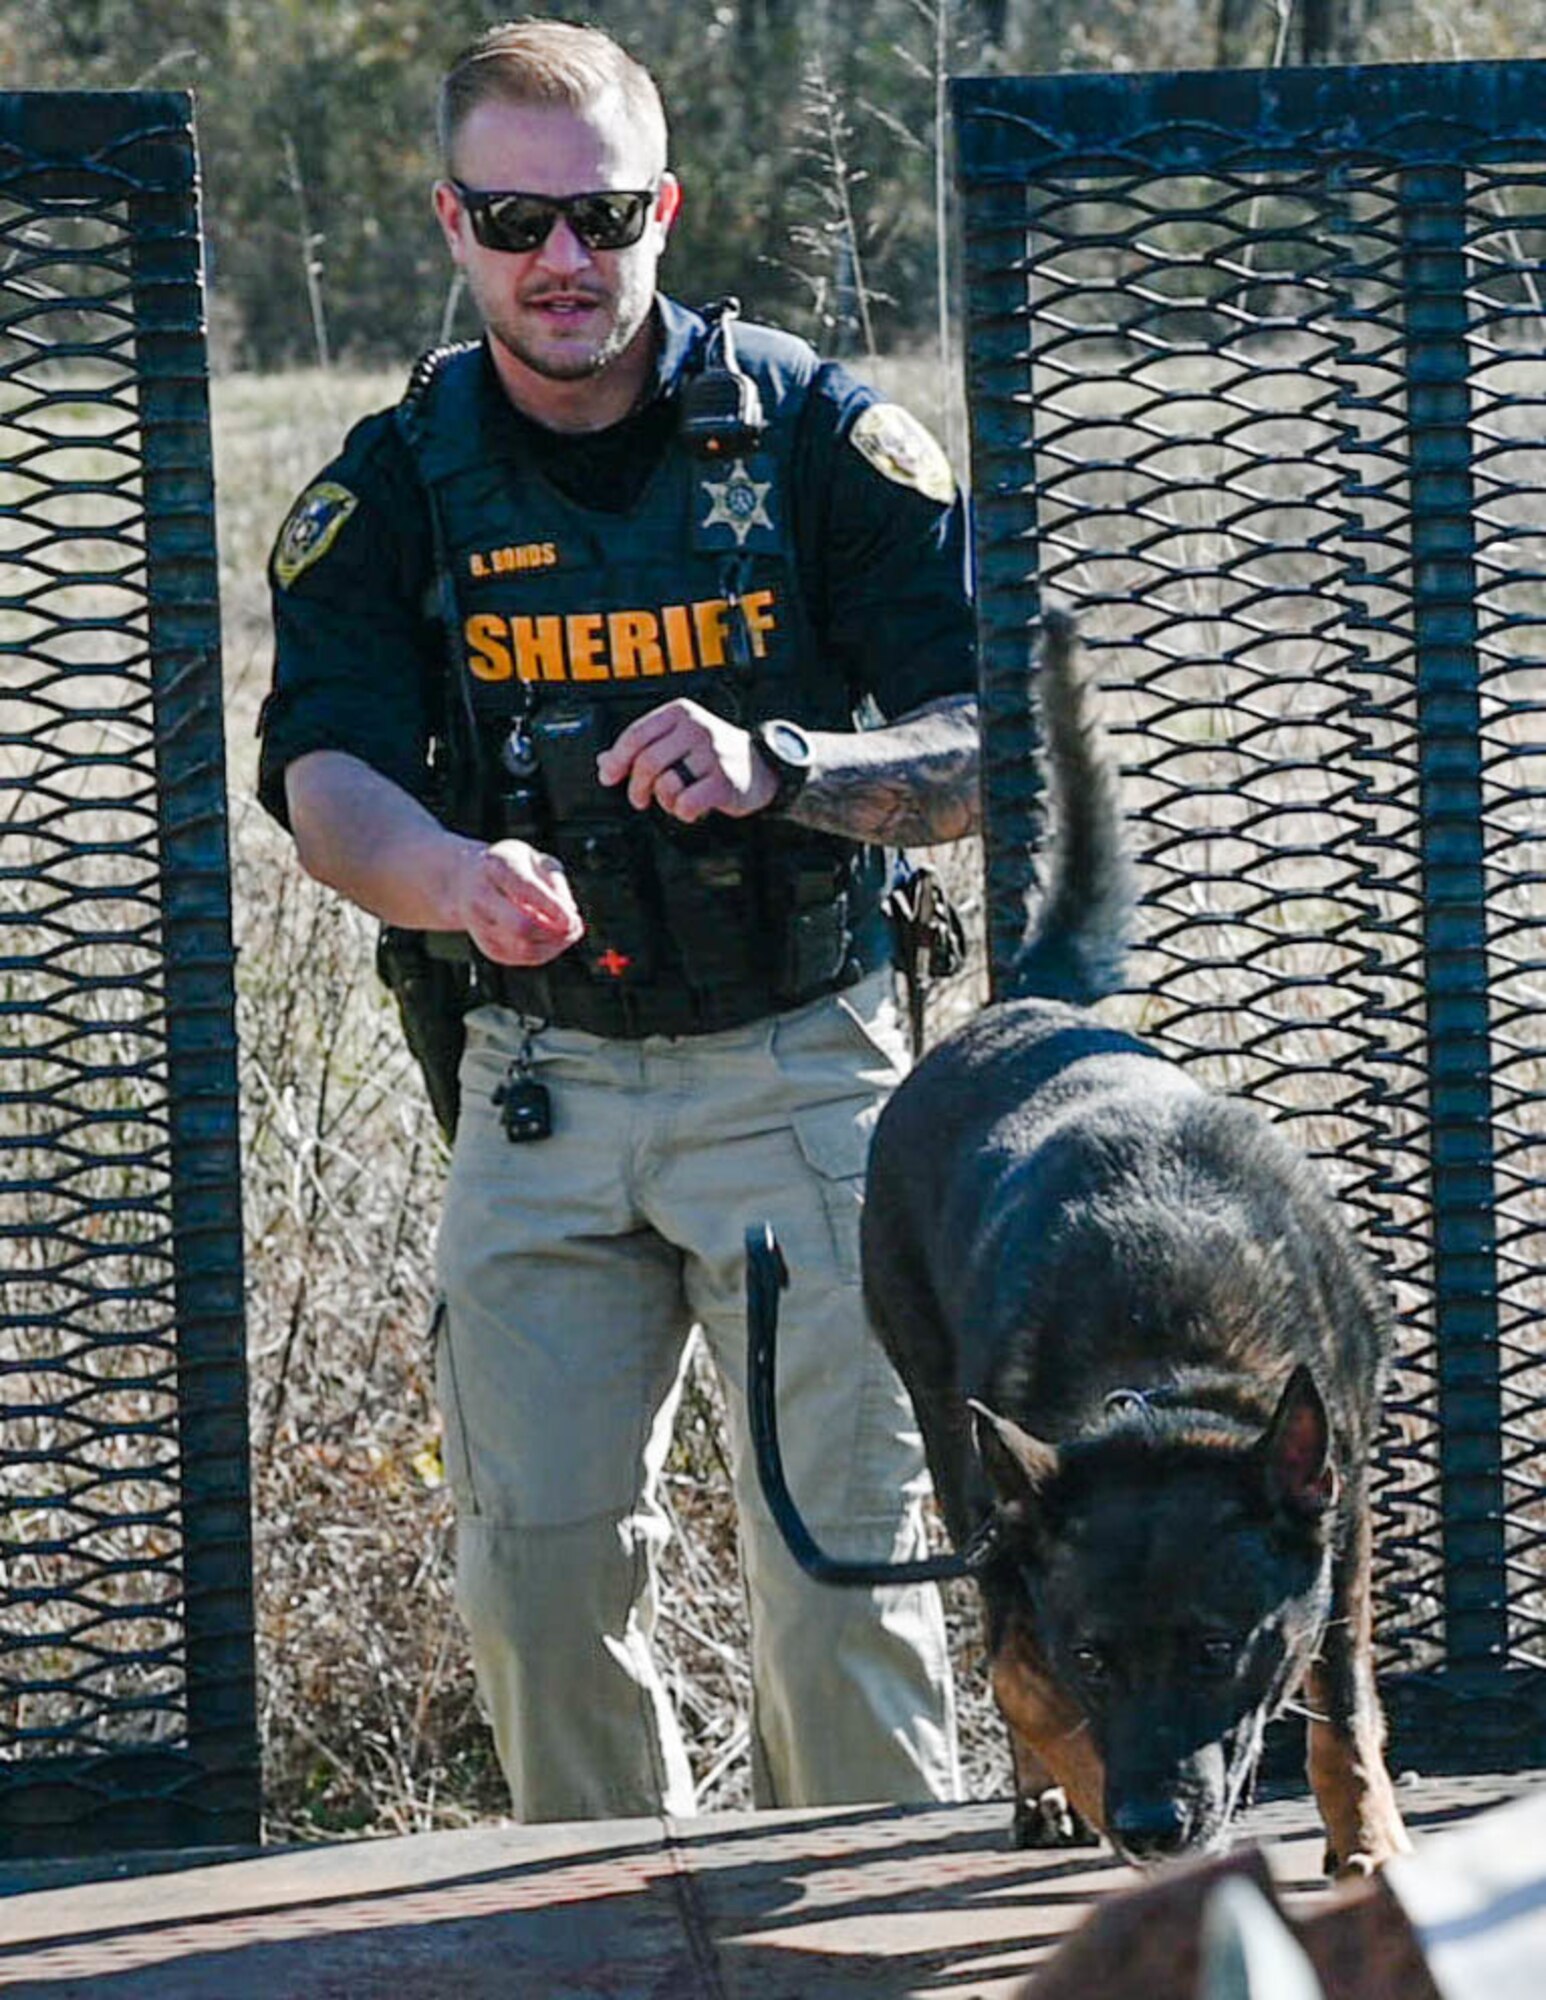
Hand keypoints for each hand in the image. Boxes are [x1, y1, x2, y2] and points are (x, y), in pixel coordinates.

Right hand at [455, 837, 583, 966]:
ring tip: (572, 930)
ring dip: (557, 944)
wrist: (468, 881)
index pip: (525, 891)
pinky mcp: (489, 948)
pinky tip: (557, 937)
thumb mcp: (537, 861)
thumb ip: (555, 882)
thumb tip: (569, 913)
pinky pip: (526, 958)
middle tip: (577, 925)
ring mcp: (481, 926)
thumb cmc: (514, 868)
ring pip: (526, 949)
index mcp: (497, 867)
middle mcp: (482, 898)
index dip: (553, 909)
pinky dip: (548, 951)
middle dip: (555, 932)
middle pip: (521, 927)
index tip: (574, 918)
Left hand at [596, 698, 777, 823]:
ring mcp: (713, 754)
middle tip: (639, 799)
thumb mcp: (677, 740)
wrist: (760, 766)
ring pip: (666, 784)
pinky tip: (690, 808)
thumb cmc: (712, 754)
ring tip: (674, 800)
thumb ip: (642, 747)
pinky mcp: (724, 781)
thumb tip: (603, 762)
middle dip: (636, 787)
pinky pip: (687, 803)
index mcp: (680, 713)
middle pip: (647, 762)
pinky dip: (682, 812)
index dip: (617, 760)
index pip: (635, 735)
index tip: (609, 777)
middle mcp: (696, 728)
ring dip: (664, 800)